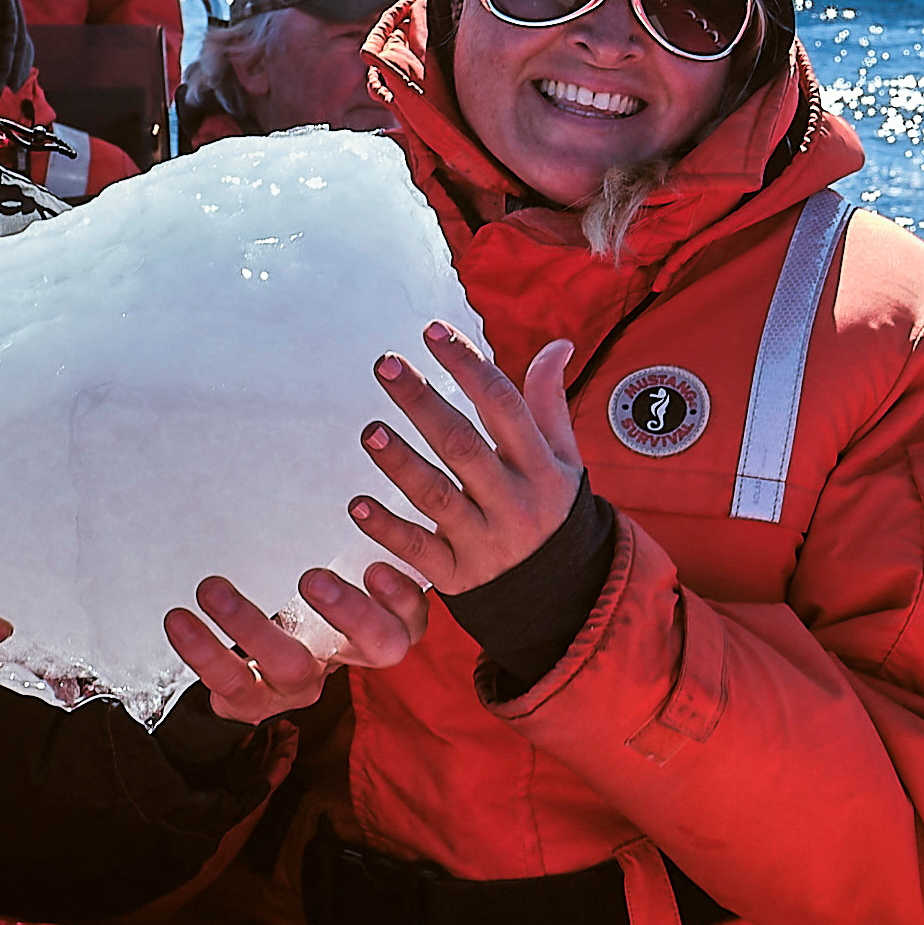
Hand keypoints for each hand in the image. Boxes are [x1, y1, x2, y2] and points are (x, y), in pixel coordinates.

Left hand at [162, 563, 427, 722]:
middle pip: (375, 648)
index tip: (377, 567)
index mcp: (374, 629)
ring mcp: (300, 688)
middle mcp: (345, 660)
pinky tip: (180, 620)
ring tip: (212, 588)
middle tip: (312, 577)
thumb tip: (333, 472)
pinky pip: (231, 683)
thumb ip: (336, 544)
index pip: (410, 620)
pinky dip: (205, 650)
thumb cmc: (298, 605)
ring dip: (251, 625)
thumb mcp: (326, 574)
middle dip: (350, 612)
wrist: (248, 673)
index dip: (403, 599)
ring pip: (291, 667)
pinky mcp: (254, 704)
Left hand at [352, 324, 582, 594]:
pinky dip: (387, 529)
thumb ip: (549, 403)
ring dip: (401, 463)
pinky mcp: (458, 576)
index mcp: (540, 466)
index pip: (503, 405)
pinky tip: (358, 505)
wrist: (562, 594)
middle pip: (463, 445)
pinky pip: (419, 550)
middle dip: (424, 402)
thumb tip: (558, 344)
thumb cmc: (553, 511)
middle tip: (387, 364)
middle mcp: (513, 501)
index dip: (469, 365)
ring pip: (438, 497)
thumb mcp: (565, 459)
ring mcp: (484, 540)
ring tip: (369, 432)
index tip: (433, 330)